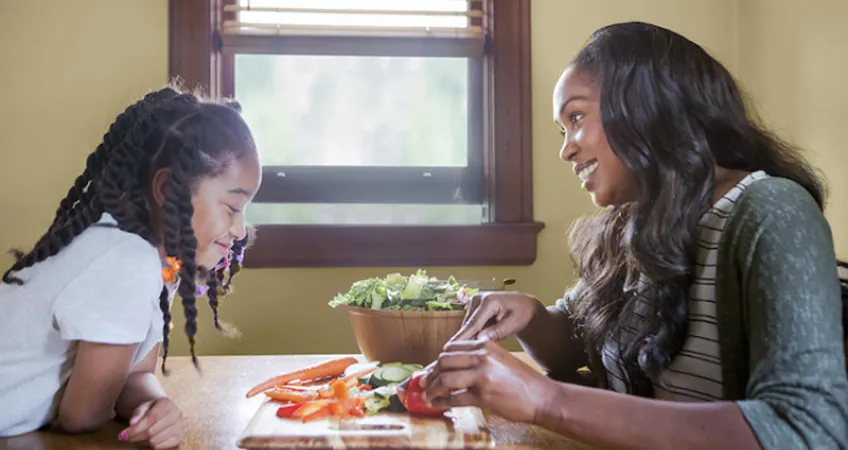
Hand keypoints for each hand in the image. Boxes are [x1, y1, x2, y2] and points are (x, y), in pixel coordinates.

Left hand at [119, 397, 184, 448]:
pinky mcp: (180, 437)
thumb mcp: (144, 407)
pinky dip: (152, 445)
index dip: (135, 428)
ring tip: (138, 437)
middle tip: (127, 437)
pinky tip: (148, 440)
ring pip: (155, 440)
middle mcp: (177, 414)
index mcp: (167, 403)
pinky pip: (161, 446)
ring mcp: (180, 426)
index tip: (123, 434)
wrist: (165, 412)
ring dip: (143, 441)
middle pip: (151, 431)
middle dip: (136, 436)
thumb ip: (138, 413)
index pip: (150, 418)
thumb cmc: (152, 409)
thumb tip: (132, 423)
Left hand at [419, 339, 554, 423]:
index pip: (451, 348)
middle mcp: (482, 357)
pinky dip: (442, 403)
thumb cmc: (522, 381)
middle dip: (431, 374)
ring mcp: (482, 376)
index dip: (438, 360)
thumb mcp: (500, 359)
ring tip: (428, 396)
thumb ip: (479, 359)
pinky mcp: (483, 396)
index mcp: (485, 346)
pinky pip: (455, 399)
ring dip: (432, 389)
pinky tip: (438, 405)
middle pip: (444, 361)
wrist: (542, 396)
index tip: (432, 369)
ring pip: (445, 379)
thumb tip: (454, 366)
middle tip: (425, 383)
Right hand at [450, 291, 544, 342]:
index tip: (452, 348)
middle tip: (468, 358)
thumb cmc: (522, 313)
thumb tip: (480, 340)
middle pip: (468, 326)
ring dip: (472, 339)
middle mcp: (478, 299)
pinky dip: (475, 335)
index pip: (473, 323)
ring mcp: (474, 303)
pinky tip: (481, 343)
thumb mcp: (513, 324)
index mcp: (489, 301)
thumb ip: (497, 332)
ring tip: (480, 350)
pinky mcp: (473, 309)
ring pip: (468, 327)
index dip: (462, 337)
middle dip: (468, 341)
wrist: (525, 306)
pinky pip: (471, 326)